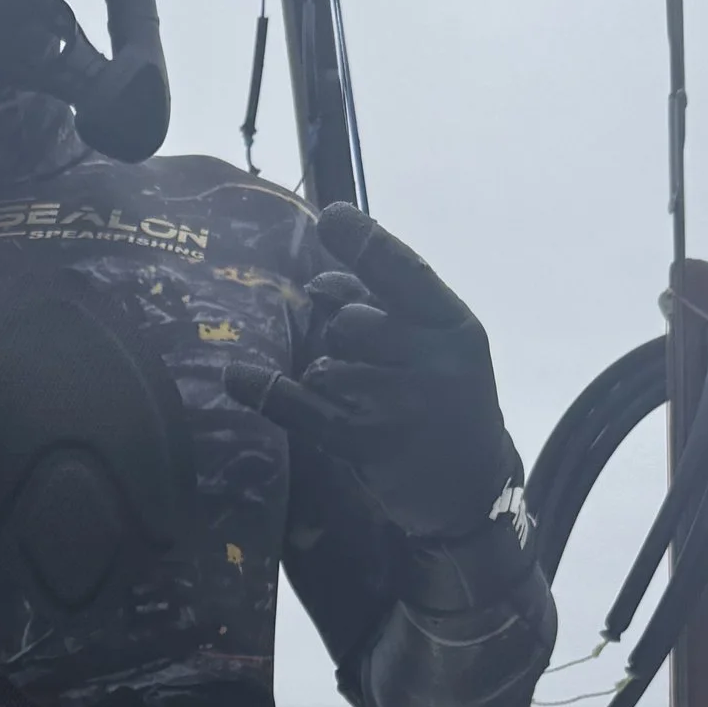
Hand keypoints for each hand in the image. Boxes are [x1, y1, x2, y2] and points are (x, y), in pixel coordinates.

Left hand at [245, 204, 522, 543]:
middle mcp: (438, 361)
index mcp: (456, 325)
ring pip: (328, 365)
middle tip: (361, 357)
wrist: (471, 489)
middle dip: (341, 333)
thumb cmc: (445, 404)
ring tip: (358, 397)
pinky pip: (306, 409)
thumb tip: (320, 282)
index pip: (404, 273)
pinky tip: (235, 376)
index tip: (330, 216)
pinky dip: (268, 391)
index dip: (365, 242)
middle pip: (353, 321)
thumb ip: (387, 309)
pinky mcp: (373, 444)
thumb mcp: (434, 348)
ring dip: (327, 375)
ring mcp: (406, 404)